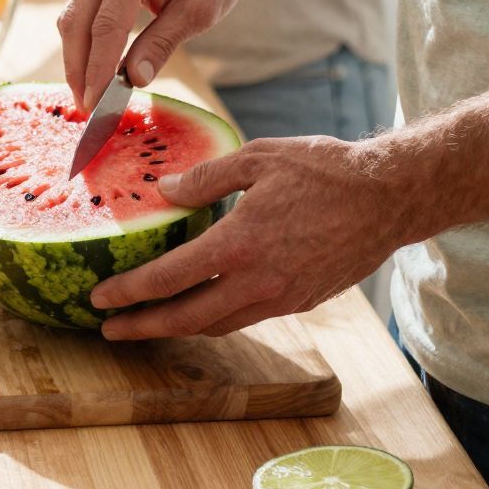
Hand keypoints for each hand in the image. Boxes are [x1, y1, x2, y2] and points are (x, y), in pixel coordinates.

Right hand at [59, 0, 250, 110]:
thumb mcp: (200, 10)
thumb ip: (163, 42)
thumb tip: (133, 79)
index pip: (106, 26)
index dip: (97, 70)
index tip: (96, 105)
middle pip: (76, 22)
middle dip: (78, 70)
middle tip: (88, 109)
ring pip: (70, 18)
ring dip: (75, 59)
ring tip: (87, 95)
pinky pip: (78, 11)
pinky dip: (82, 43)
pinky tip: (91, 70)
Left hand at [89, 135, 408, 339]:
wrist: (390, 198)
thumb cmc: (325, 171)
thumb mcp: (258, 158)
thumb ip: (206, 177)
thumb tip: (164, 189)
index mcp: (239, 245)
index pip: (168, 280)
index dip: (129, 293)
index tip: (99, 299)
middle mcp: (258, 282)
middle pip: (186, 320)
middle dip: (142, 328)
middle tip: (109, 330)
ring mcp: (282, 298)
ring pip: (217, 325)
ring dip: (178, 328)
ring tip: (148, 323)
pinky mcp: (302, 302)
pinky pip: (247, 317)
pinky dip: (215, 318)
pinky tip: (201, 306)